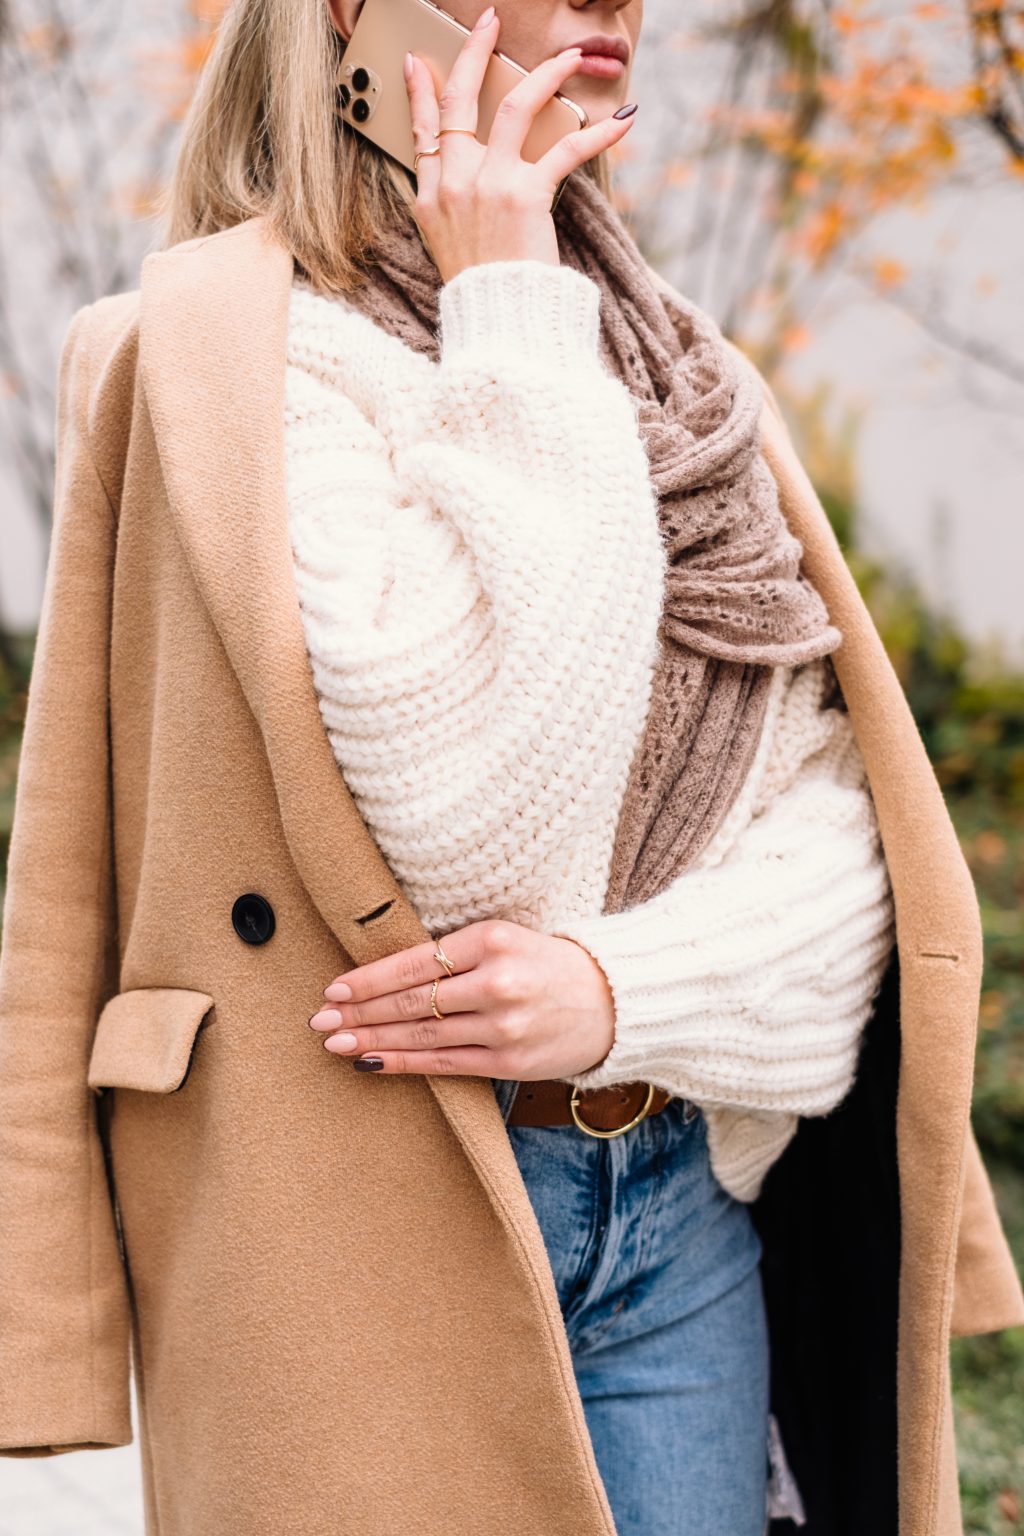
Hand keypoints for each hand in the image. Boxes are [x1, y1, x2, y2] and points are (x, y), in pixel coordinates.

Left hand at [308, 917, 615, 1077]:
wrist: (614, 1001)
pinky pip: (444, 1064)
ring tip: (335, 1041)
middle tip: (319, 1018)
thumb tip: (388, 973)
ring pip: (423, 1034)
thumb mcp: (507, 938)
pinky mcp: (509, 1060)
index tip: (335, 987)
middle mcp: (497, 982)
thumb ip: (456, 953)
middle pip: (413, 1000)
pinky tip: (372, 1062)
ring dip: (373, 1039)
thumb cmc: (550, 964)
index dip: (370, 978)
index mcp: (493, 940)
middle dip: (360, 1011)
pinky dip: (403, 1063)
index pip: (416, 961)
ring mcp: (503, 1025)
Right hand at [403, 7, 636, 283]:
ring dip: (545, 75)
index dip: (419, 92)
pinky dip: (599, 133)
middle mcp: (454, 184)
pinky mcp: (525, 195)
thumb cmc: (482, 295)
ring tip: (570, 58)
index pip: (421, 131)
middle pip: (458, 101)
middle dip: (474, 52)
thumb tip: (468, 181)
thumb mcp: (447, 250)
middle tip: (490, 22)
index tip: (416, 61)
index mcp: (431, 198)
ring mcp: (488, 186)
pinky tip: (623, 119)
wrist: (497, 323)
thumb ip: (451, 210)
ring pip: (513, 106)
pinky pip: (565, 149)